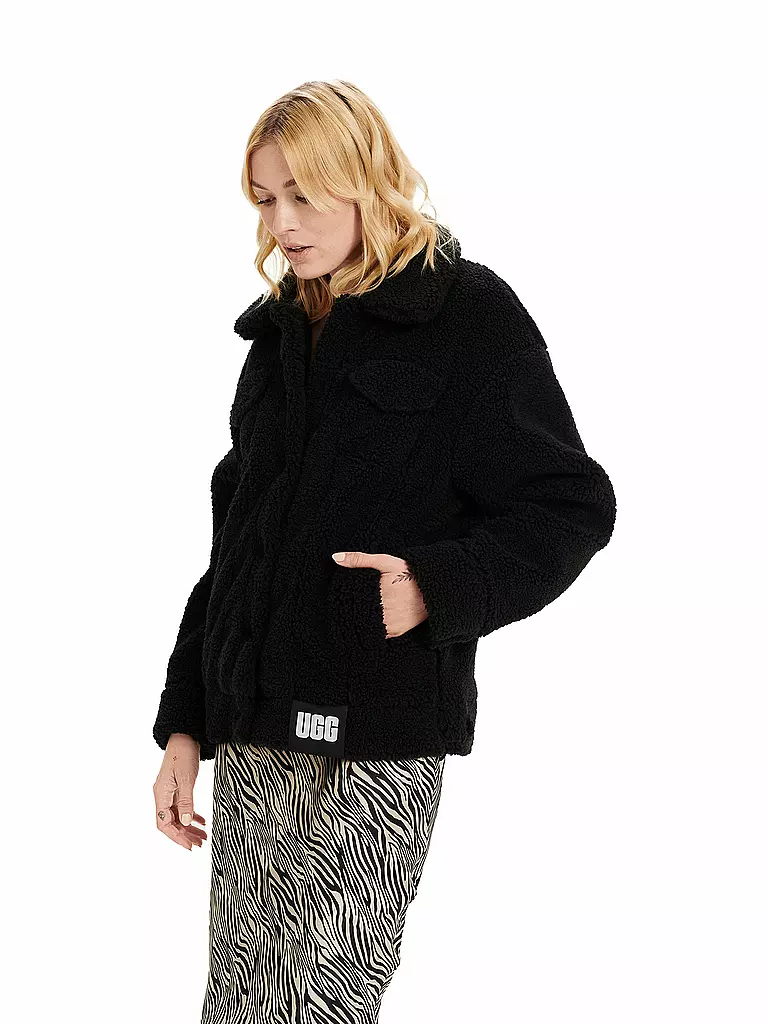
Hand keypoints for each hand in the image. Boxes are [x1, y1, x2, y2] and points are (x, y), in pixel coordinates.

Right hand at [153, 734, 207, 850]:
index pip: (164, 823)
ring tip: (203, 836)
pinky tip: (202, 821)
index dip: (176, 836)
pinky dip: (191, 815)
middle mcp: (162, 795)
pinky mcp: (177, 787)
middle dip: (184, 835)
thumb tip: (186, 822)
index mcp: (161, 794)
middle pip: (171, 823)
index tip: (189, 845)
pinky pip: (182, 807)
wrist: (184, 735)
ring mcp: (169, 792)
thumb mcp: (187, 778)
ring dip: (189, 827)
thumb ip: (186, 801)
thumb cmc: (183, 753)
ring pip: (178, 816)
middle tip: (199, 844)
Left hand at [331, 550, 427, 637]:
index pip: (352, 603)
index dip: (342, 603)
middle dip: (348, 613)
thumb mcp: (385, 562)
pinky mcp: (397, 631)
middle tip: (337, 611)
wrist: (434, 587)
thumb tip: (335, 558)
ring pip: (366, 628)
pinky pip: (378, 635)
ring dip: (359, 622)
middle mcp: (385, 613)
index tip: (336, 601)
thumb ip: (359, 559)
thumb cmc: (408, 573)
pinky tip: (367, 622)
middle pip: (358, 616)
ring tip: (350, 617)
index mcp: (378, 596)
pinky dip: (371, 630)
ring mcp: (391, 625)